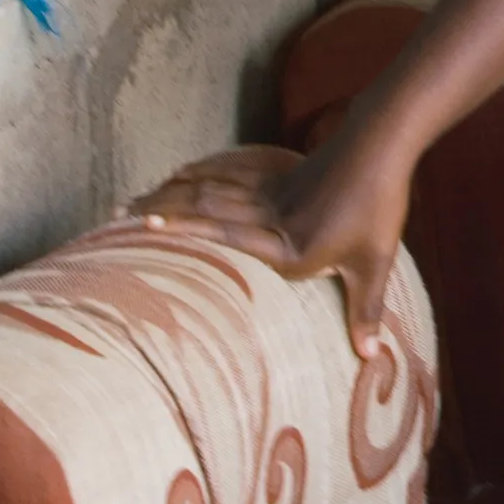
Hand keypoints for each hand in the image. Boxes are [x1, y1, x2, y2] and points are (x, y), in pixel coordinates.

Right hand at [124, 137, 417, 330]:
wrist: (382, 145)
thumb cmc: (379, 208)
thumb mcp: (375, 261)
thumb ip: (365, 310)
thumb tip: (370, 357)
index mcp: (286, 246)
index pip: (225, 237)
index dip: (184, 230)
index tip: (143, 228)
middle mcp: (269, 217)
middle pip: (207, 209)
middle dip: (163, 211)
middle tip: (120, 214)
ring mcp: (270, 191)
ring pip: (212, 189)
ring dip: (173, 192)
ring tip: (135, 198)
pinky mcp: (277, 172)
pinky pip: (230, 171)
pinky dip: (203, 172)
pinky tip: (181, 172)